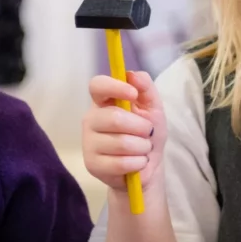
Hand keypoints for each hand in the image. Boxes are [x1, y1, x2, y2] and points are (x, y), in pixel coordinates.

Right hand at [82, 70, 166, 191]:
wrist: (147, 166)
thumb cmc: (146, 133)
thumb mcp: (152, 107)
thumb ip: (145, 87)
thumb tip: (132, 75)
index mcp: (103, 101)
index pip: (97, 85)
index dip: (114, 87)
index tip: (133, 94)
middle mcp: (91, 119)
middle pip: (114, 118)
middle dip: (141, 127)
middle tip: (147, 132)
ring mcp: (88, 142)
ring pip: (121, 143)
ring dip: (142, 147)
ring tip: (142, 149)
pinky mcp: (92, 164)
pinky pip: (121, 163)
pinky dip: (138, 163)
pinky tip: (137, 162)